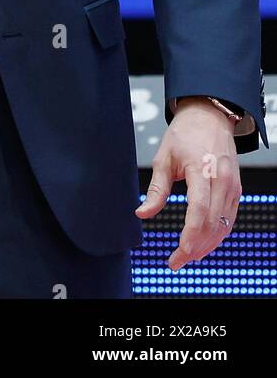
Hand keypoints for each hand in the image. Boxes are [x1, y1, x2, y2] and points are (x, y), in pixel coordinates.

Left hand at [135, 97, 240, 269]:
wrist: (209, 116)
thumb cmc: (185, 134)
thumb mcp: (164, 157)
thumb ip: (156, 188)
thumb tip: (142, 213)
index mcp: (201, 168)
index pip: (199, 208)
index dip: (190, 234)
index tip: (179, 252)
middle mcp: (221, 178)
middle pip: (212, 222)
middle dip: (195, 246)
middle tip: (176, 261)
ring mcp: (232, 184)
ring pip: (223, 225)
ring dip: (207, 245)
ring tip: (187, 257)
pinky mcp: (236, 189)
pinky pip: (229, 218)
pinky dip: (217, 234)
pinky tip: (203, 244)